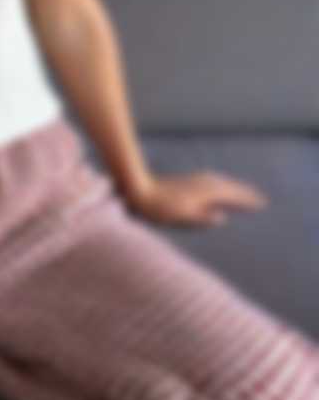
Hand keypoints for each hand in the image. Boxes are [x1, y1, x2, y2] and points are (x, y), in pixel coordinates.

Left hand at [125, 170, 269, 226]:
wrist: (138, 189)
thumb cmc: (158, 209)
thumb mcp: (180, 218)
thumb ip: (202, 219)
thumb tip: (222, 218)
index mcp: (203, 193)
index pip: (231, 195)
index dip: (246, 200)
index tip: (261, 204)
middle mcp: (202, 183)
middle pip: (228, 187)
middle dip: (243, 193)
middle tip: (259, 200)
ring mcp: (194, 180)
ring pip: (220, 182)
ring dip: (233, 188)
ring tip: (243, 195)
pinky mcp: (187, 181)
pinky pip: (212, 181)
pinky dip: (222, 185)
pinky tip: (218, 190)